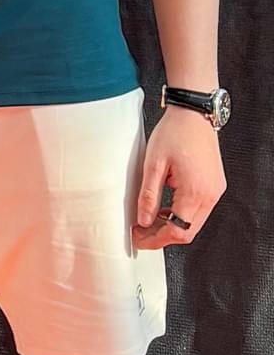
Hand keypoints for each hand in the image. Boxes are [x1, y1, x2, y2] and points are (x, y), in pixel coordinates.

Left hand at [133, 107, 226, 248]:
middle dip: (163, 237)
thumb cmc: (173, 134)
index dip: (155, 239)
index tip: (138, 238)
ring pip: (194, 223)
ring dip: (172, 226)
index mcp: (195, 192)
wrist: (193, 115)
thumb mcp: (152, 164)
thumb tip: (143, 221)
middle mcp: (210, 196)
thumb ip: (148, 196)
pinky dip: (181, 214)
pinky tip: (164, 208)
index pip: (177, 231)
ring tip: (148, 220)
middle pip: (188, 231)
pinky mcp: (214, 185)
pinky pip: (199, 210)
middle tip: (141, 232)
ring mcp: (215, 191)